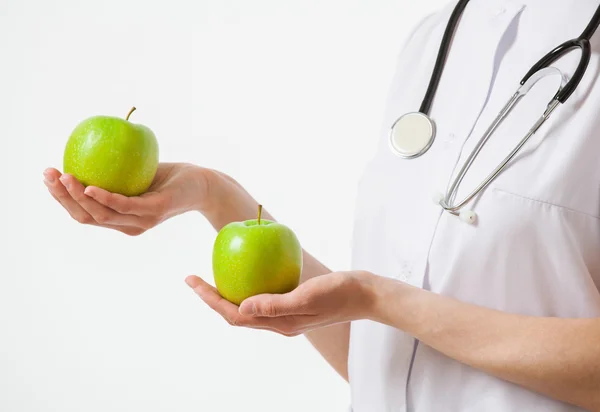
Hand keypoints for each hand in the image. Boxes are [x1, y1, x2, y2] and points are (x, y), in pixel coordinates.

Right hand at [43, 163, 210, 235]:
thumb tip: (82, 149)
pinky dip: (105, 198)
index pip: (83, 214)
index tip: (47, 178)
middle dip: (62, 197)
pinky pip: (125, 206)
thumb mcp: (134, 173)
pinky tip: (90, 187)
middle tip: (47, 175)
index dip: (61, 199)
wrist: (202, 183)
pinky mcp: (155, 211)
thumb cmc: (167, 177)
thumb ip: (112, 171)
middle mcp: (128, 225)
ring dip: (77, 197)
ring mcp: (141, 221)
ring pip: (101, 215)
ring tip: (63, 176)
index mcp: (120, 219)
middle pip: (86, 217)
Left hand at [185, 271, 375, 336]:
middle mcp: (278, 321)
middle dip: (213, 297)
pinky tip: (248, 267)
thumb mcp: (307, 297)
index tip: (193, 281)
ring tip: (213, 274)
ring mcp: (286, 312)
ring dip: (229, 292)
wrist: (365, 294)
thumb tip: (242, 306)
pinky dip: (251, 282)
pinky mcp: (293, 301)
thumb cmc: (338, 294)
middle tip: (193, 278)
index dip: (211, 300)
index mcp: (279, 324)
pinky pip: (264, 293)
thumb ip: (275, 304)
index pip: (235, 315)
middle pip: (236, 312)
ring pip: (249, 304)